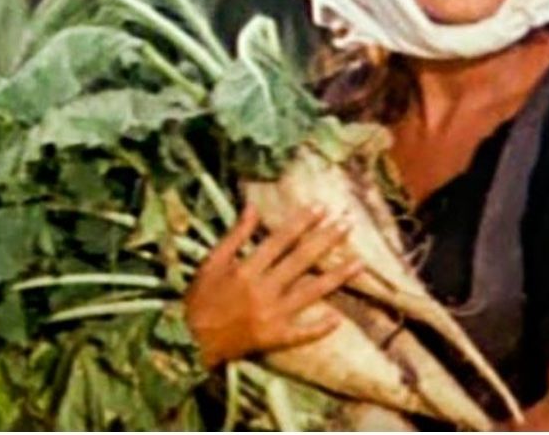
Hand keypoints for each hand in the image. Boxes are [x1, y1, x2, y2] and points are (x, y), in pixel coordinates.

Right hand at [182, 202, 363, 369]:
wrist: (189, 341)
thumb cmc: (200, 298)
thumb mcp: (212, 262)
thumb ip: (235, 235)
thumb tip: (252, 206)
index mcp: (246, 270)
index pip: (280, 241)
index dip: (302, 223)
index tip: (322, 208)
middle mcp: (263, 291)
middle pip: (301, 261)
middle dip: (326, 240)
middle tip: (348, 223)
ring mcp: (272, 316)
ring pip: (310, 293)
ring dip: (336, 277)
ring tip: (359, 262)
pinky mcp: (275, 339)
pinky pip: (301, 333)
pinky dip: (319, 327)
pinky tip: (338, 318)